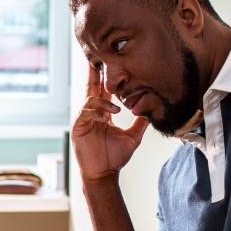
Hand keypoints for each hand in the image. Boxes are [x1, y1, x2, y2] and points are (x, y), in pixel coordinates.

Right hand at [72, 62, 150, 180]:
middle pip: (92, 87)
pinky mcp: (78, 127)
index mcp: (103, 113)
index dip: (105, 77)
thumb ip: (140, 123)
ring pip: (91, 98)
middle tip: (96, 55)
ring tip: (116, 111)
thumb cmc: (115, 157)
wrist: (105, 174)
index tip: (109, 62)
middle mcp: (92, 113)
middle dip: (94, 72)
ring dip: (104, 101)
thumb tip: (152, 111)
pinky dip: (98, 111)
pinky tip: (108, 118)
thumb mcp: (133, 137)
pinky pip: (86, 112)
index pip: (103, 90)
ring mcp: (83, 119)